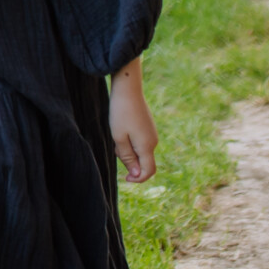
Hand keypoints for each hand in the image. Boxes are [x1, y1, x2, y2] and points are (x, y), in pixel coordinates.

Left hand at [110, 61, 157, 182]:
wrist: (127, 89)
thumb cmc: (120, 113)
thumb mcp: (118, 137)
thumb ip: (128, 157)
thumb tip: (137, 173)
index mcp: (147, 146)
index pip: (149, 171)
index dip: (138, 178)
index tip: (125, 177)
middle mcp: (153, 141)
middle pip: (143, 161)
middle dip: (128, 161)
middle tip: (114, 146)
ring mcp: (152, 133)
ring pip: (140, 151)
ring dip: (127, 150)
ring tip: (115, 135)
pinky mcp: (147, 127)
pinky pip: (139, 141)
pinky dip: (129, 141)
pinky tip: (119, 129)